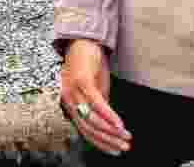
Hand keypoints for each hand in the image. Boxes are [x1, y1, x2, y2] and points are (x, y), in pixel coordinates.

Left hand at [58, 41, 129, 155]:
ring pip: (92, 119)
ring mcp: (73, 91)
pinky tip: (119, 124)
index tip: (115, 151)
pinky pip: (96, 104)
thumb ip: (99, 108)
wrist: (83, 41)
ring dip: (111, 131)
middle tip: (123, 147)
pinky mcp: (82, 81)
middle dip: (108, 141)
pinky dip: (109, 116)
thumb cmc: (89, 66)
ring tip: (125, 137)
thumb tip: (109, 126)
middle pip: (88, 128)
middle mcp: (68, 100)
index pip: (84, 131)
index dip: (100, 143)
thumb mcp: (95, 91)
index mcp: (70, 104)